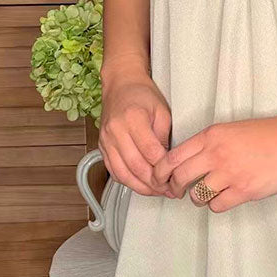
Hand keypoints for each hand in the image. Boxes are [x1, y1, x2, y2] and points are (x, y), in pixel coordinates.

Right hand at [98, 69, 174, 197]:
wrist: (121, 85)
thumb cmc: (143, 95)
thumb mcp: (162, 111)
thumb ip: (164, 136)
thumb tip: (167, 162)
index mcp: (133, 118)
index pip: (150, 152)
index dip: (164, 168)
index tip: (175, 176)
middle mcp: (116, 131)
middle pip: (136, 166)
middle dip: (154, 183)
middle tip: (169, 190)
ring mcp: (106, 140)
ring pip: (123, 173)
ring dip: (141, 187)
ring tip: (156, 192)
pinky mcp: (102, 147)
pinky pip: (113, 171)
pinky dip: (127, 182)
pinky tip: (140, 185)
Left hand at [151, 109, 276, 212]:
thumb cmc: (268, 134)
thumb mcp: (232, 129)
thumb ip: (209, 144)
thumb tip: (188, 163)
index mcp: (211, 135)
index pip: (172, 157)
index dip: (161, 172)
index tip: (162, 179)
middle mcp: (216, 153)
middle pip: (179, 177)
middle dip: (174, 188)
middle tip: (179, 192)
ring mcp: (230, 173)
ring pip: (196, 195)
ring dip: (197, 198)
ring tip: (208, 194)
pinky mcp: (244, 190)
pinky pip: (217, 206)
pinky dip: (217, 205)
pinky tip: (226, 197)